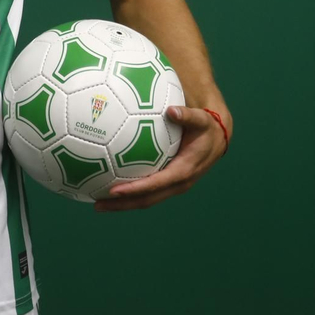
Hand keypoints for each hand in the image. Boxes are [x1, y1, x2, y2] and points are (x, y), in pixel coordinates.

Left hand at [94, 105, 227, 212]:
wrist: (217, 140)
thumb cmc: (205, 128)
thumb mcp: (201, 121)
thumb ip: (188, 115)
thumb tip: (172, 110)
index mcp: (184, 171)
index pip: (157, 184)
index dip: (136, 189)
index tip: (115, 190)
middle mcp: (177, 183)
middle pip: (147, 199)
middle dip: (123, 204)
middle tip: (98, 204)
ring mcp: (172, 186)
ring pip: (145, 200)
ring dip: (123, 204)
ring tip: (97, 202)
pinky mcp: (167, 183)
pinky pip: (147, 192)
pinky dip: (129, 193)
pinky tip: (109, 186)